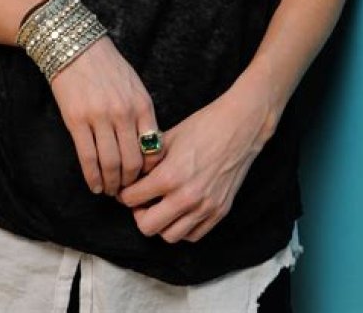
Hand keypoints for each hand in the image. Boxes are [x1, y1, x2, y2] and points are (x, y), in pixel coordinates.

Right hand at [49, 34, 163, 196]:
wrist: (77, 47)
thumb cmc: (108, 66)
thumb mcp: (135, 86)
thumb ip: (142, 114)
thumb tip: (147, 147)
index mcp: (142, 104)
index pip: (153, 149)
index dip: (150, 171)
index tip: (145, 180)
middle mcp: (124, 113)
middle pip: (133, 162)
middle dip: (131, 183)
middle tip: (127, 192)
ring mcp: (100, 118)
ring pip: (110, 164)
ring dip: (111, 184)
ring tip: (110, 191)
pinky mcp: (77, 121)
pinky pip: (87, 158)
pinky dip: (92, 178)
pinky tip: (95, 185)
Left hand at [115, 75, 277, 243]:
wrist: (239, 127)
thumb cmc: (202, 126)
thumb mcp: (168, 137)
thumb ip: (147, 160)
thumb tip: (130, 174)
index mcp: (170, 176)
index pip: (131, 199)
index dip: (124, 192)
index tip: (126, 188)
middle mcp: (187, 197)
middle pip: (147, 226)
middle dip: (138, 213)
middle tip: (140, 200)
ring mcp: (205, 208)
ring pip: (169, 236)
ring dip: (160, 223)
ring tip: (160, 206)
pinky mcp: (219, 212)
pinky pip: (193, 236)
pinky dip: (181, 228)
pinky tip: (179, 211)